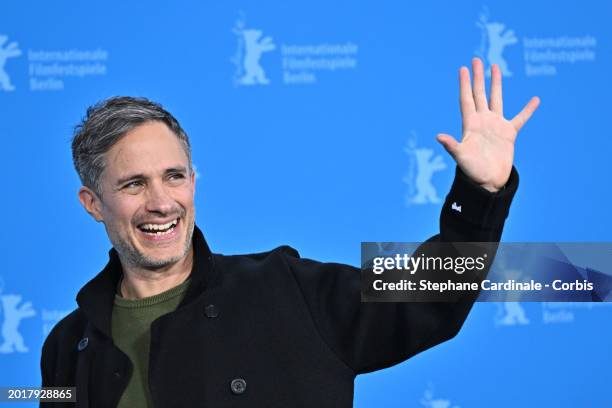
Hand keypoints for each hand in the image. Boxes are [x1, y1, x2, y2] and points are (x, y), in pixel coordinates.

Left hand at [436, 58, 539, 191]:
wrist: (487, 182)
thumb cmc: (472, 171)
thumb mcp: (461, 157)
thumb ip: (451, 145)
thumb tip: (438, 137)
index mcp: (470, 124)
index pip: (466, 99)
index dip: (465, 84)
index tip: (463, 68)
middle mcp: (482, 121)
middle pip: (479, 94)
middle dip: (478, 77)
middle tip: (476, 59)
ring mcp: (495, 126)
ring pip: (496, 99)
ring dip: (496, 84)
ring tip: (495, 67)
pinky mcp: (508, 134)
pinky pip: (520, 118)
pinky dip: (528, 110)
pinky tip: (535, 99)